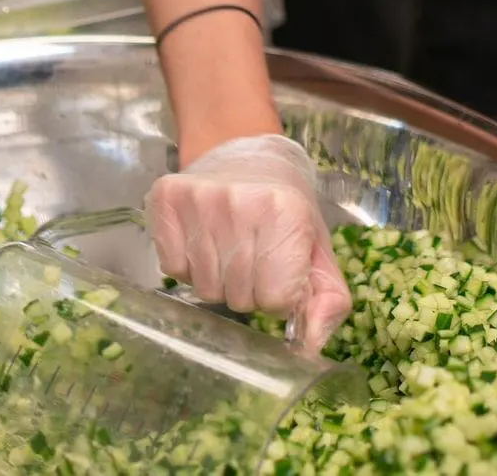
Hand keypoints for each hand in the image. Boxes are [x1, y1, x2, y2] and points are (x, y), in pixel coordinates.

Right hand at [145, 134, 352, 354]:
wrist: (244, 149)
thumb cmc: (286, 205)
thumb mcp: (318, 248)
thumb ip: (329, 300)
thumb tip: (310, 348)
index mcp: (286, 213)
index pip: (276, 299)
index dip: (278, 294)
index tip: (278, 270)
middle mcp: (241, 203)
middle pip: (239, 297)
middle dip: (248, 289)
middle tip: (252, 256)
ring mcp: (200, 199)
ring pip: (204, 290)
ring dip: (218, 280)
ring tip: (227, 247)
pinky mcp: (167, 198)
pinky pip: (172, 269)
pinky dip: (187, 266)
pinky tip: (202, 240)